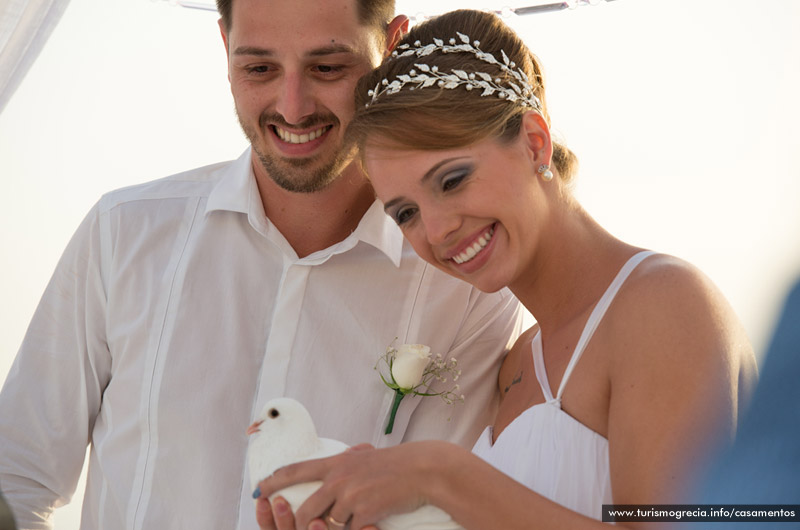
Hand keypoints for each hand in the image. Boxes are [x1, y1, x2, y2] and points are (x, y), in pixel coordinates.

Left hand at [257, 442, 452, 529]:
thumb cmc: (395, 464)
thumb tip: (339, 461)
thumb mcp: (364, 456)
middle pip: (306, 509)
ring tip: (346, 522)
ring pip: (326, 523)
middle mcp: (337, 478)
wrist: (420, 469)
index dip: (273, 481)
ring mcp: (349, 496)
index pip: (295, 470)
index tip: (260, 489)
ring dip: (332, 528)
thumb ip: (348, 461)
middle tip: (306, 528)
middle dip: (302, 524)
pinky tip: (367, 523)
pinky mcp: (362, 511)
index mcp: (336, 462)